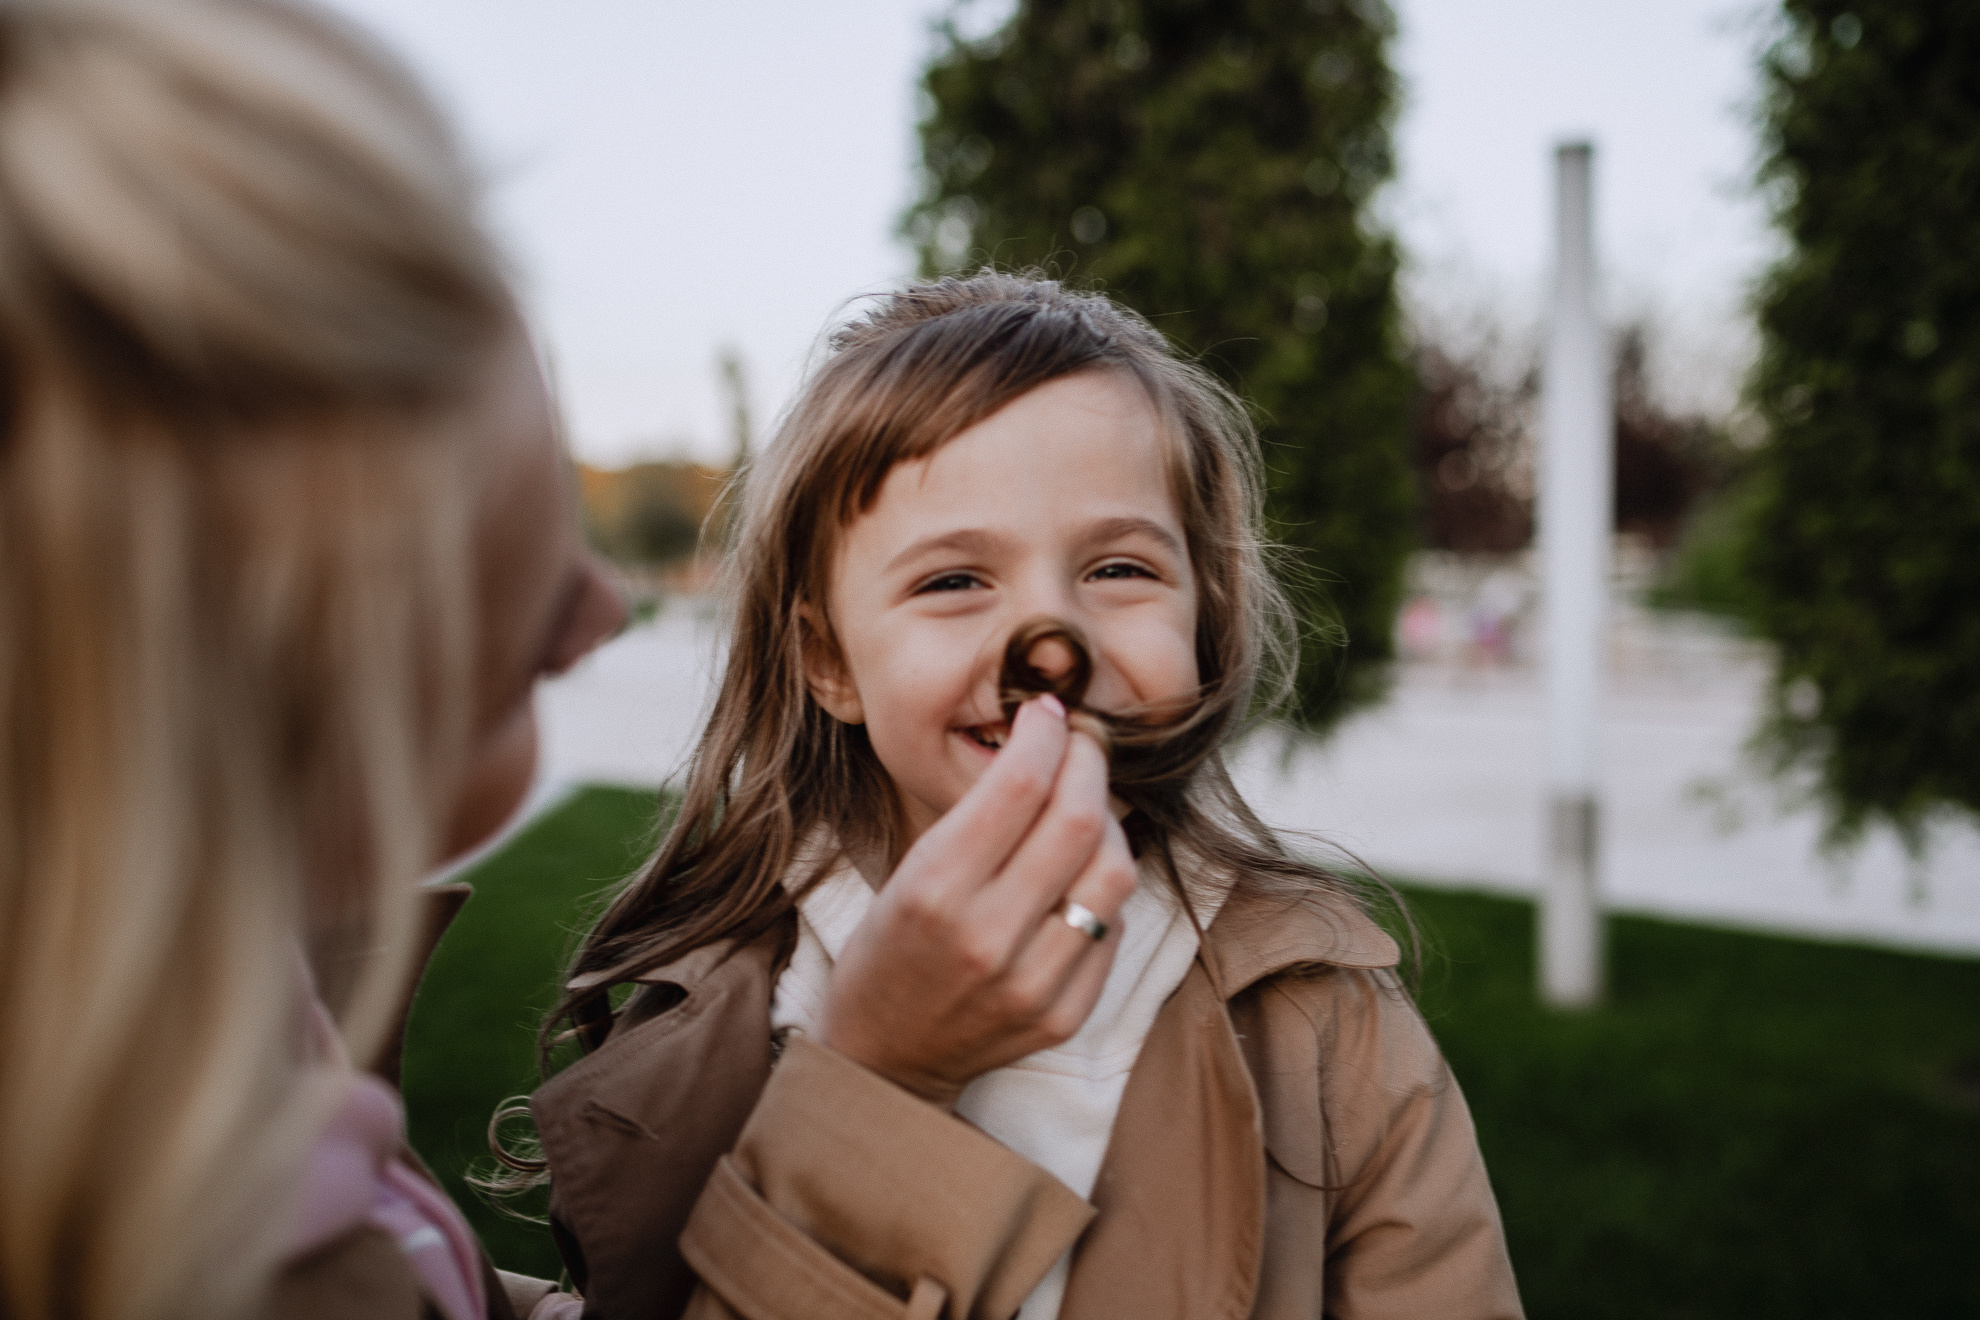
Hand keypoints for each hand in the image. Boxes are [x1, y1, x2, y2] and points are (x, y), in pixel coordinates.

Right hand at [818, 696, 1137, 1107]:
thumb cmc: (889, 949)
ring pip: (1114, 874)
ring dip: (1110, 824)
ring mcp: (1032, 983)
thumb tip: (1048, 748)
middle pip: (1079, 821)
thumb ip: (978, 820)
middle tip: (1084, 742)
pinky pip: (1115, 929)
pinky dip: (1105, 888)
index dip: (1045, 733)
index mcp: (934, 890)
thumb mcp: (908, 872)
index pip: (1018, 786)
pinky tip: (1081, 874)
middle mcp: (986, 936)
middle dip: (1090, 762)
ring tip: (1088, 808)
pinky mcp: (1063, 1015)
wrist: (884, 1059)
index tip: (1048, 712)